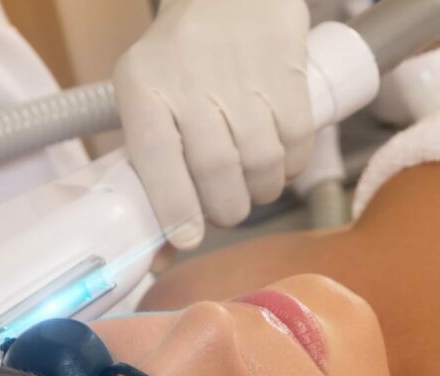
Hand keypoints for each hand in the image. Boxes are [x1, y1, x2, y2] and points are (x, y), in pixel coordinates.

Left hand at [114, 0, 313, 249]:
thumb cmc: (181, 60)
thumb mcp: (147, 95)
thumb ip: (152, 167)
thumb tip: (164, 252)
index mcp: (143, 86)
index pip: (157, 156)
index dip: (175, 206)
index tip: (188, 238)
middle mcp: (190, 78)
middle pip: (215, 168)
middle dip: (226, 207)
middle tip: (227, 212)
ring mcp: (243, 74)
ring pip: (260, 161)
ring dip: (261, 191)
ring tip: (253, 187)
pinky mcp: (287, 71)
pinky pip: (296, 141)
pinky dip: (291, 167)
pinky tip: (279, 162)